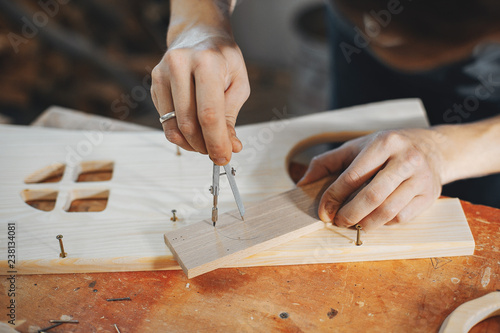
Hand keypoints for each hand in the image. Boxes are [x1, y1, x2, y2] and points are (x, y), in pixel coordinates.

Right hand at [151, 24, 249, 164]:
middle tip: (217, 153)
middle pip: (189, 123)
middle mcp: (179, 66)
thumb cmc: (221, 59)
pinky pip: (165, 120)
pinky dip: (181, 133)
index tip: (224, 157)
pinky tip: (194, 129)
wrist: (197, 34)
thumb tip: (229, 146)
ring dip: (191, 144)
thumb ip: (231, 117)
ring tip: (206, 143)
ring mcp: (162, 74)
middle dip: (204, 146)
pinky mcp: (154, 84)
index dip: (216, 141)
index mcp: (206, 63)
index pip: (209, 114)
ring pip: (173, 126)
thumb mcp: (238, 84)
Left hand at [297, 129, 446, 230]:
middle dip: (349, 214)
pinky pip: (402, 218)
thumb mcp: (356, 147)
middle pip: (372, 196)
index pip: (353, 175)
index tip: (323, 211)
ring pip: (388, 211)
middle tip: (337, 221)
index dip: (334, 196)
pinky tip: (373, 219)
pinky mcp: (430, 195)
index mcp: (384, 143)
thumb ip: (327, 162)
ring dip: (365, 223)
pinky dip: (383, 223)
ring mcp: (421, 178)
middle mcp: (406, 159)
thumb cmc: (386, 149)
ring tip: (353, 224)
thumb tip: (302, 182)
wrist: (432, 148)